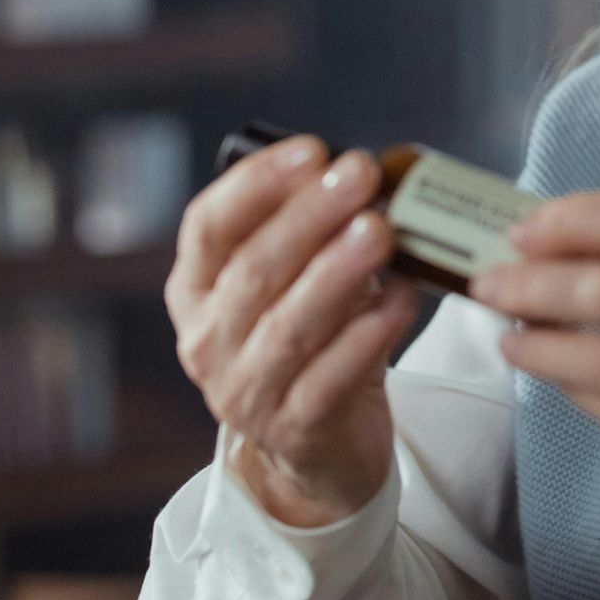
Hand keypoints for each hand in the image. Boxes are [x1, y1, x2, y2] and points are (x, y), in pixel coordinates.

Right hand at [164, 138, 421, 527]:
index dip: (257, 183)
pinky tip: (402, 298)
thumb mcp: (296, 284)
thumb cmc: (311, 343)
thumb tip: (363, 173)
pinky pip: (331, 377)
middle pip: (253, 269)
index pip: (208, 226)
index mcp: (197, 291)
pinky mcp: (293, 430)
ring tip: (380, 229)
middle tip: (360, 173)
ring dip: (338, 271)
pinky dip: (369, 333)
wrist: (318, 449)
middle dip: (310, 215)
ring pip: (290, 324)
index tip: (312, 149)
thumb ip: (315, 233)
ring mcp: (245, 392)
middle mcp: (207, 340)